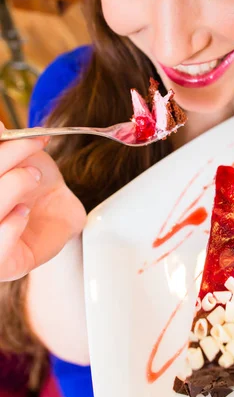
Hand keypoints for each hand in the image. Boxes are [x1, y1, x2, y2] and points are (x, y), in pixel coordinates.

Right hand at [0, 121, 86, 280]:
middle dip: (7, 159)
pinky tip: (24, 212)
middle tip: (32, 148)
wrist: (63, 211)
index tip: (4, 130)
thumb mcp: (21, 157)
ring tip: (34, 177)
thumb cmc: (35, 184)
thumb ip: (6, 146)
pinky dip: (11, 225)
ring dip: (12, 187)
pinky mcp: (3, 265)